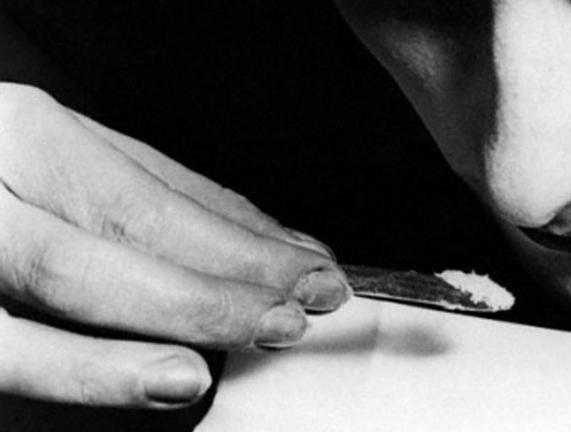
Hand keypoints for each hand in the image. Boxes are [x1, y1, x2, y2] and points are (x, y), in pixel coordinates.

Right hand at [0, 83, 350, 408]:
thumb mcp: (56, 183)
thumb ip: (146, 204)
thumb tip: (262, 237)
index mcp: (26, 134)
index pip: (158, 185)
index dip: (246, 229)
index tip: (313, 261)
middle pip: (130, 219)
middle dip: (235, 263)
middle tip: (312, 296)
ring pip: (76, 271)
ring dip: (187, 305)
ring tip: (266, 327)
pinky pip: (6, 347)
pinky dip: (91, 365)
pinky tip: (171, 376)